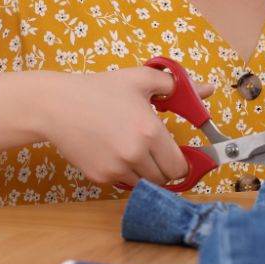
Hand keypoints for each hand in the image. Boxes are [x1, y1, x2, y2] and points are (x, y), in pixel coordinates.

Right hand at [37, 67, 215, 187]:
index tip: (176, 155)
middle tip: (154, 151)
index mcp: (150, 132)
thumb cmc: (99, 89)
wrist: (57, 106)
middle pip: (164, 179)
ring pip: (144, 184)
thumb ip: (176, 86)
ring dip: (144, 172)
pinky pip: (122, 183)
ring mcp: (116, 169)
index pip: (179, 166)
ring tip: (132, 149)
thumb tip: (207, 89)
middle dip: (163, 167)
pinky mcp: (99, 177)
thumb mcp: (139, 79)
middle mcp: (135, 154)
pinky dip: (124, 173)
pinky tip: (113, 152)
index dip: (180, 162)